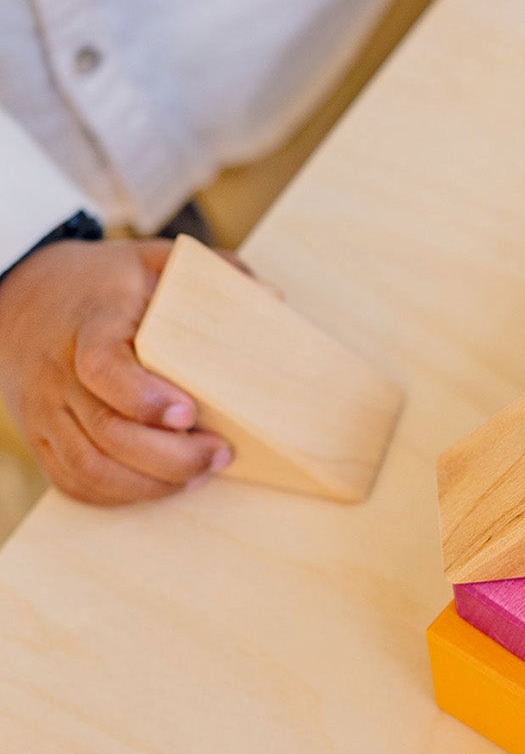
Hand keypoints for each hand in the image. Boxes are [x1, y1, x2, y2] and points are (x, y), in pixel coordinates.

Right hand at [0, 239, 231, 504]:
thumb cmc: (107, 284)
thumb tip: (271, 296)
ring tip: (200, 474)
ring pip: (89, 467)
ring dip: (150, 484)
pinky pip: (75, 482)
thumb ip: (212, 270)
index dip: (143, 398)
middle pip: (105, 431)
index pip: (102, 367)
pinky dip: (121, 495)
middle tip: (220, 455)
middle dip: (169, 456)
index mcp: (90, 325)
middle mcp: (59, 373)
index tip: (188, 413)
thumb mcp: (155, 259)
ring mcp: (45, 411)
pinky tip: (163, 485)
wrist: (24, 296)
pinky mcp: (42, 437)